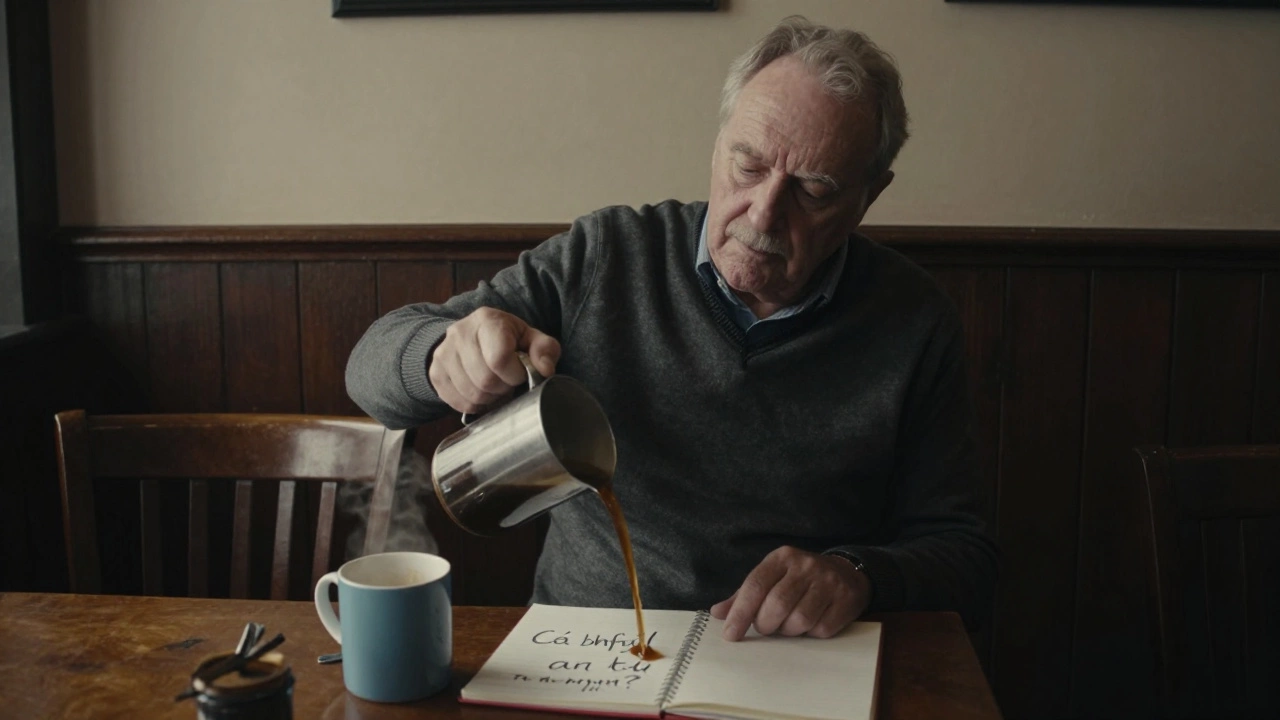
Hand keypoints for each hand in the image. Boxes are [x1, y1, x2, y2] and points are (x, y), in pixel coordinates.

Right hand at [428, 307, 560, 413]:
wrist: (470, 337)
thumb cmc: (506, 339)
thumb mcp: (530, 337)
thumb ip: (544, 350)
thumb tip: (545, 369)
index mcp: (487, 321)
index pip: (499, 358)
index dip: (515, 374)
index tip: (520, 374)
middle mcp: (460, 333)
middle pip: (485, 380)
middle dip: (503, 388)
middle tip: (508, 382)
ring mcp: (443, 354)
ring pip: (472, 394)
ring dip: (490, 398)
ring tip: (496, 386)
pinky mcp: (436, 373)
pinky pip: (459, 402)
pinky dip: (476, 404)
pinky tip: (482, 392)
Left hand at [710, 546, 870, 640]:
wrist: (847, 572)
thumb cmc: (799, 579)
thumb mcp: (772, 577)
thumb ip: (745, 595)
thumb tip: (718, 613)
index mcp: (782, 557)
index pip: (755, 585)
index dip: (740, 613)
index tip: (730, 635)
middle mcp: (805, 566)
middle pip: (777, 604)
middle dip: (766, 624)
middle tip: (766, 628)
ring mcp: (828, 582)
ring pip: (800, 619)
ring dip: (789, 631)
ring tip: (789, 625)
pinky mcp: (846, 600)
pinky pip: (822, 628)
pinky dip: (812, 633)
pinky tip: (811, 624)